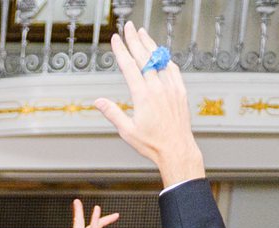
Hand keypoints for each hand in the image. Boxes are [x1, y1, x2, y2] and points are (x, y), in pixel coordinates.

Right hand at [68, 200, 120, 227]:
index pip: (76, 225)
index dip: (77, 214)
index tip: (76, 204)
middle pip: (78, 221)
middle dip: (77, 211)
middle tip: (76, 201)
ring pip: (92, 224)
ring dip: (95, 216)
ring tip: (97, 208)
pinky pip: (96, 224)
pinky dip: (96, 216)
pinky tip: (96, 208)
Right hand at [94, 23, 204, 185]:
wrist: (177, 149)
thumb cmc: (152, 144)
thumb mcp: (127, 131)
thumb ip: (113, 113)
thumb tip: (97, 102)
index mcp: (143, 96)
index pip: (129, 66)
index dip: (121, 51)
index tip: (116, 39)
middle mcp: (158, 88)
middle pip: (144, 57)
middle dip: (134, 40)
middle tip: (128, 27)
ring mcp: (171, 88)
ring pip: (159, 60)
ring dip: (150, 44)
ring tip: (142, 33)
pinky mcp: (180, 91)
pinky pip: (172, 69)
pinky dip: (165, 59)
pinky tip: (160, 53)